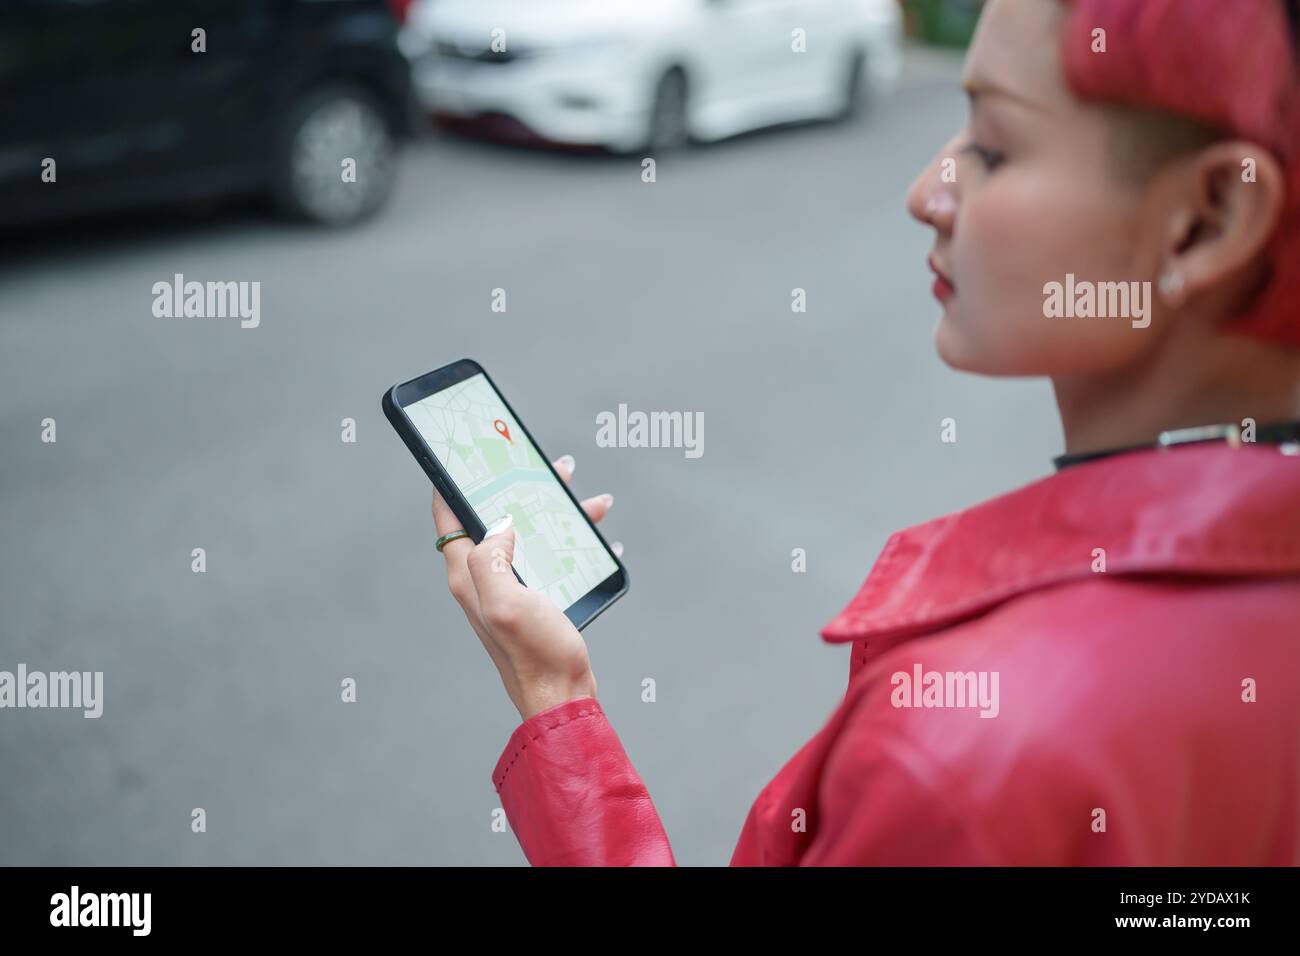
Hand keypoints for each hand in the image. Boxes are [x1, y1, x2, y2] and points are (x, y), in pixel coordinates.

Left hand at [431, 455, 617, 721]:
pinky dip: (571, 541)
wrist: (563, 695)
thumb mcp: (507, 604)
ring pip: (528, 534)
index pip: (449, 519)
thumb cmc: (535, 655)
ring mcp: (510, 588)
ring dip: (556, 514)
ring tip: (591, 503)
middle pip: (494, 518)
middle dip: (517, 489)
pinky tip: (597, 538)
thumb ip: (492, 560)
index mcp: (470, 576)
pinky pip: (549, 556)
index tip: (459, 455)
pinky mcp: (534, 598)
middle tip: (547, 468)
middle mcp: (484, 579)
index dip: (450, 485)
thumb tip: (501, 526)